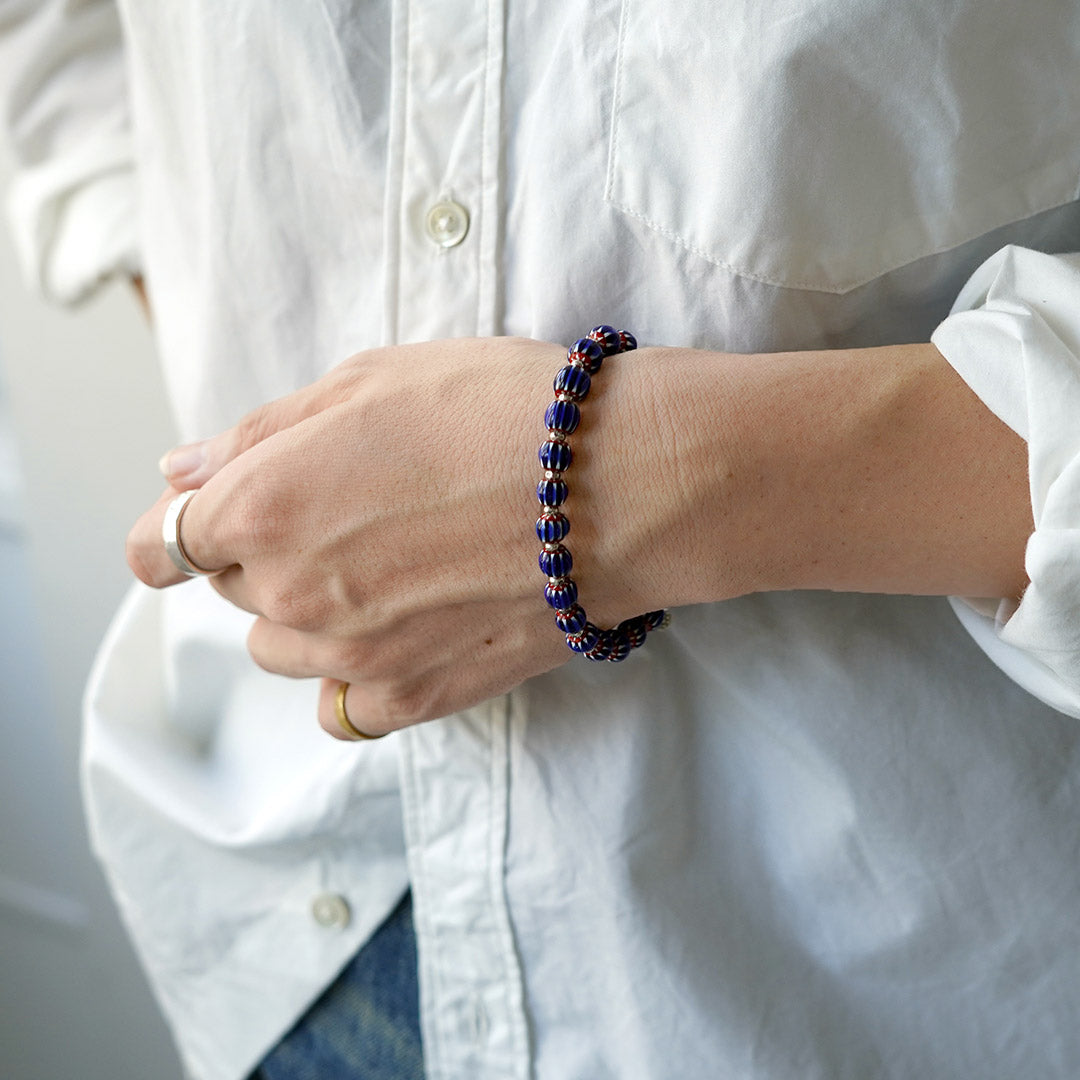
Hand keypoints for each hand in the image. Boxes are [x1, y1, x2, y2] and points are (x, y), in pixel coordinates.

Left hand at [128, 335, 1032, 738]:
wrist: (622, 487)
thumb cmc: (506, 413)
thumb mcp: (372, 381)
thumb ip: (260, 432)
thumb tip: (182, 471)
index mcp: (263, 505)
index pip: (162, 542)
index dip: (182, 526)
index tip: (210, 517)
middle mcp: (290, 593)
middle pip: (230, 588)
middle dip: (266, 549)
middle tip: (352, 508)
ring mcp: (351, 659)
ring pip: (281, 648)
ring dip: (309, 610)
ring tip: (391, 564)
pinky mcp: (413, 699)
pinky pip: (343, 709)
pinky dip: (355, 674)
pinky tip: (404, 629)